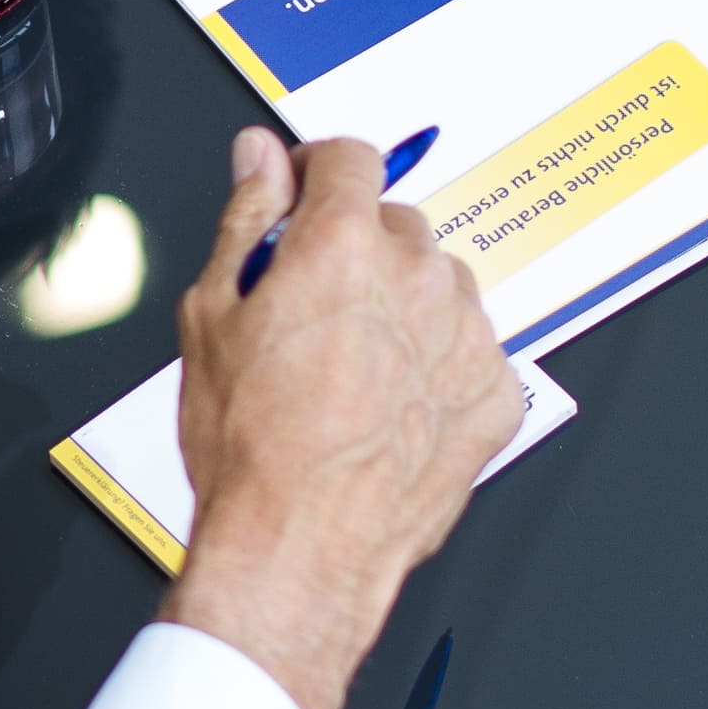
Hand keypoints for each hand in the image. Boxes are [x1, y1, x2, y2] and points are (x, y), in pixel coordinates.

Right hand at [164, 130, 521, 708]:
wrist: (299, 551)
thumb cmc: (251, 450)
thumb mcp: (212, 316)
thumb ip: (244, 218)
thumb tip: (258, 158)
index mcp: (342, 247)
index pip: (351, 157)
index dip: (319, 170)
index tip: (306, 193)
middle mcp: (417, 280)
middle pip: (396, 223)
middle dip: (356, 249)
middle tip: (314, 309)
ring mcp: (467, 337)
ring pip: (440, 285)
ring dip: (404, 305)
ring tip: (353, 368)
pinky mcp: (496, 394)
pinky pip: (472, 349)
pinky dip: (439, 364)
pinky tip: (390, 405)